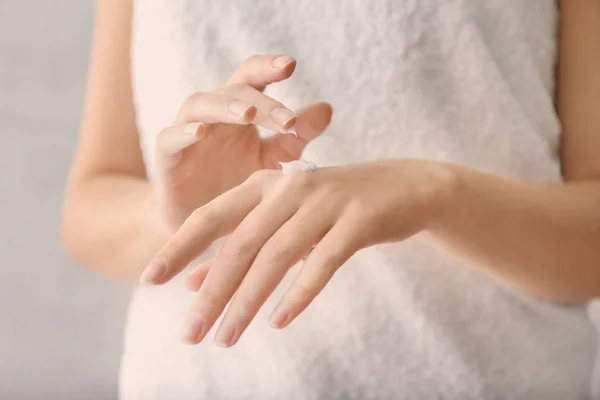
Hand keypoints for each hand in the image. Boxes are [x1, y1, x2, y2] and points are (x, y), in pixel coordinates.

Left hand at [142, 159, 457, 345]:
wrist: (402, 187)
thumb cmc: (333, 208)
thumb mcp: (283, 222)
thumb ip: (240, 246)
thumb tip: (192, 284)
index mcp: (265, 185)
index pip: (210, 217)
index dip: (179, 248)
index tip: (149, 281)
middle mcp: (289, 188)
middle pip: (240, 244)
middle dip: (212, 291)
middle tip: (189, 333)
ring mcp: (325, 202)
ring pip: (277, 256)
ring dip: (249, 301)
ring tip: (226, 338)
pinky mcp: (358, 219)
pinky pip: (324, 261)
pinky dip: (300, 291)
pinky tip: (280, 321)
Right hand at [152, 54, 332, 231]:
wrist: (201, 221)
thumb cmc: (235, 182)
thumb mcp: (272, 159)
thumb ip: (295, 135)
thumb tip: (327, 108)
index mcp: (238, 110)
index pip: (252, 78)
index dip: (268, 67)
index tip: (291, 65)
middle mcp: (213, 113)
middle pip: (233, 90)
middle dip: (261, 101)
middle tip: (287, 121)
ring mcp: (186, 130)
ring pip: (200, 104)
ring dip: (225, 107)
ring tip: (249, 115)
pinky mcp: (167, 155)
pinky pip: (171, 137)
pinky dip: (184, 132)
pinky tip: (200, 132)